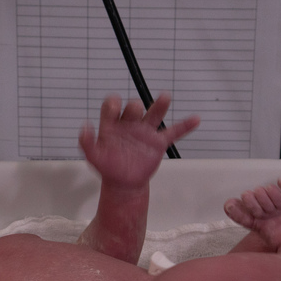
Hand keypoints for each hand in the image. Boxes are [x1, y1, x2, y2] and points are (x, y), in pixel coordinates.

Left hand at [78, 94, 199, 190]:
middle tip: (134, 113)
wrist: (124, 183)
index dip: (112, 104)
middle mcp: (130, 124)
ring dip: (159, 105)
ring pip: (154, 114)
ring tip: (165, 97)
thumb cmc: (108, 167)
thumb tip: (85, 127)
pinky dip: (185, 126)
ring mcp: (145, 132)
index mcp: (113, 124)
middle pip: (134, 107)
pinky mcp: (158, 143)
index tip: (113, 107)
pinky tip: (195, 119)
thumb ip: (86, 143)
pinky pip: (173, 132)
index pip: (112, 106)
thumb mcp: (93, 157)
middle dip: (134, 108)